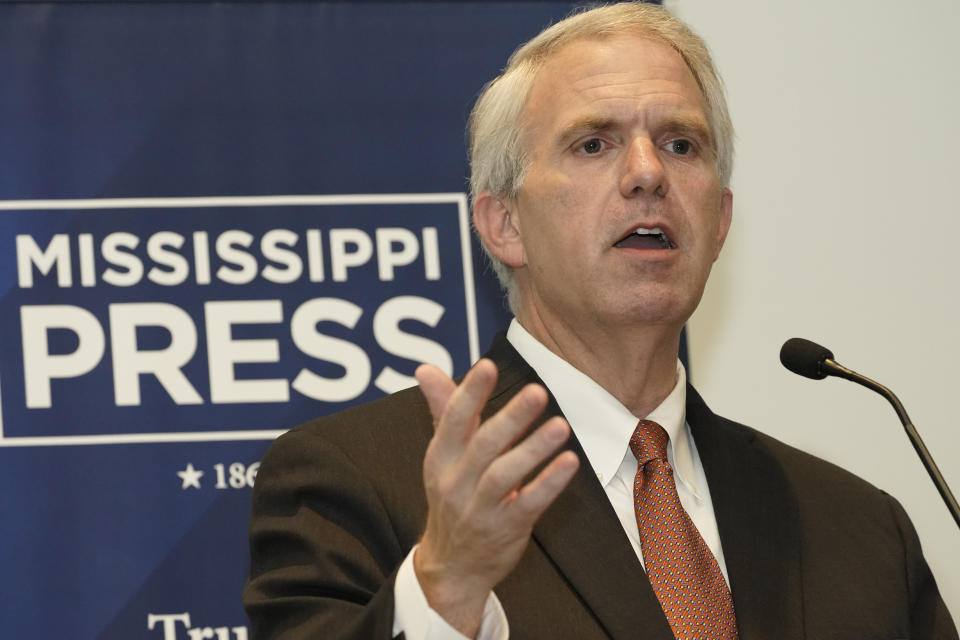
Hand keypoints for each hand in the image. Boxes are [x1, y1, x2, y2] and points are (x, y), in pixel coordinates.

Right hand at [413, 359, 579, 636]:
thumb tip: (426, 368)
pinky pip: (529, 504)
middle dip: (511, 417)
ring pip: (504, 475)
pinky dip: (549, 483)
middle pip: (483, 445)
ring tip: (560, 425)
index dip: (469, 392)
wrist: (452, 566)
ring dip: (534, 449)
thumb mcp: (443, 455)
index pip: (453, 420)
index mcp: (440, 457)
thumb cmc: (454, 496)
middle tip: (537, 391)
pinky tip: (569, 462)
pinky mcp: (506, 528)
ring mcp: (480, 508)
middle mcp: (456, 481)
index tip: (487, 366)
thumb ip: (443, 409)